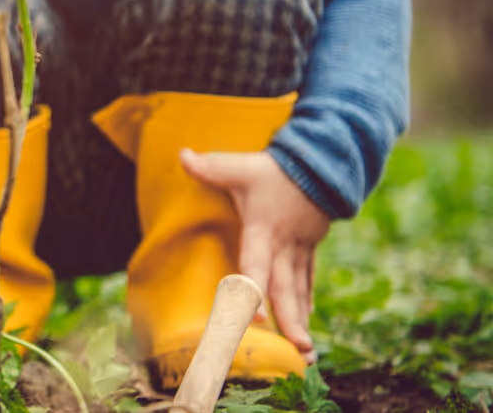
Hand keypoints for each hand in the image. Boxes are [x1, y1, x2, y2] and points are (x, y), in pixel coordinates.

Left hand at [180, 149, 329, 363]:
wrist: (323, 162)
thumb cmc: (276, 169)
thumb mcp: (241, 166)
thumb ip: (210, 166)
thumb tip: (181, 154)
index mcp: (264, 229)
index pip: (257, 263)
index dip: (255, 289)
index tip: (257, 317)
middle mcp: (284, 245)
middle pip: (286, 288)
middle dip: (291, 321)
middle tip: (298, 350)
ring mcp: (300, 248)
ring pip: (300, 289)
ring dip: (302, 319)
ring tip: (306, 351)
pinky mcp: (309, 247)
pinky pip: (308, 279)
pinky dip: (306, 301)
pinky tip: (305, 321)